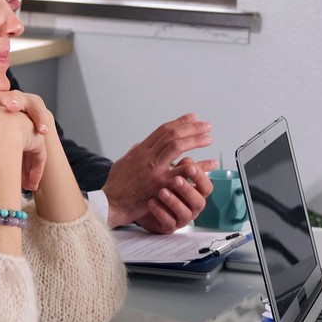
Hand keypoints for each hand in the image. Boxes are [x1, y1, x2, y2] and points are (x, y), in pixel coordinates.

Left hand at [0, 91, 49, 186]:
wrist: (24, 130)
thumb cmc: (0, 135)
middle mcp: (4, 99)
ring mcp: (23, 100)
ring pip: (20, 99)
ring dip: (17, 103)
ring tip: (15, 108)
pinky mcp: (39, 108)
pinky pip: (39, 113)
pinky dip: (41, 121)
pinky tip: (42, 131)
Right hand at [102, 114, 214, 228]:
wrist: (111, 204)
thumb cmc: (116, 186)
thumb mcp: (122, 163)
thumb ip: (134, 153)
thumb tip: (141, 144)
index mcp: (141, 150)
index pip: (163, 130)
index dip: (180, 122)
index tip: (192, 118)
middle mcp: (148, 156)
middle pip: (173, 135)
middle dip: (192, 128)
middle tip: (206, 126)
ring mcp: (155, 169)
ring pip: (178, 147)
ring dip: (196, 141)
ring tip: (209, 138)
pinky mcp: (161, 184)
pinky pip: (183, 172)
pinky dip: (199, 166)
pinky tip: (211, 164)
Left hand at [132, 158, 215, 233]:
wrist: (143, 205)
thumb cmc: (161, 188)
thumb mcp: (171, 176)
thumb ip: (181, 168)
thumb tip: (188, 157)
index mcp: (196, 194)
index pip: (206, 187)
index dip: (200, 178)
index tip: (190, 167)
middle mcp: (191, 207)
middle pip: (198, 202)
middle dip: (188, 190)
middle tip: (176, 180)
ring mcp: (181, 218)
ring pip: (184, 213)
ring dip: (173, 201)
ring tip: (161, 191)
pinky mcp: (168, 227)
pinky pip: (167, 222)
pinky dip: (159, 212)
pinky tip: (151, 201)